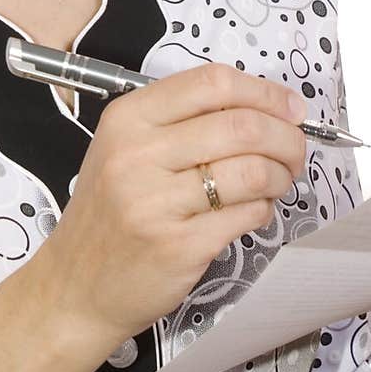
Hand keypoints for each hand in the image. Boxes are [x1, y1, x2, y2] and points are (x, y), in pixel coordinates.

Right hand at [36, 62, 307, 348]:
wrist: (74, 287)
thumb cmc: (110, 214)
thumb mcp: (126, 148)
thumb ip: (183, 121)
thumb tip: (267, 107)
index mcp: (128, 118)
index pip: (212, 83)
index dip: (264, 92)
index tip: (289, 107)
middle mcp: (138, 154)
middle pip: (241, 124)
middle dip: (286, 136)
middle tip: (296, 149)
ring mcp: (156, 202)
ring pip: (251, 170)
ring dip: (281, 173)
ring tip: (279, 181)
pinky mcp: (178, 246)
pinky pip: (246, 214)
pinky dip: (263, 209)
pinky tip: (254, 209)